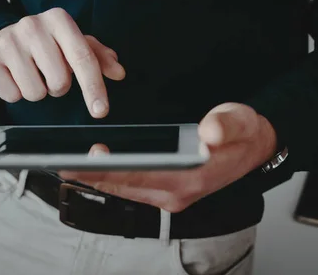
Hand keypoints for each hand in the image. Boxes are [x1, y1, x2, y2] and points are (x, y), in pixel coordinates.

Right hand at [0, 7, 125, 117]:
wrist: (2, 36)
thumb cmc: (46, 43)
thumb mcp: (73, 43)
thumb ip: (98, 57)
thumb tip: (118, 72)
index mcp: (59, 20)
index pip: (83, 58)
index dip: (94, 88)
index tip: (100, 111)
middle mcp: (32, 26)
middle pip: (60, 82)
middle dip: (58, 87)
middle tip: (49, 73)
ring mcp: (8, 41)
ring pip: (35, 92)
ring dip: (37, 91)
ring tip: (31, 74)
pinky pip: (12, 95)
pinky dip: (16, 93)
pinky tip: (14, 76)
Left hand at [60, 103, 277, 211]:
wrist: (257, 147)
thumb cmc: (246, 134)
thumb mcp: (241, 122)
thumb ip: (225, 125)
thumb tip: (209, 131)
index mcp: (190, 179)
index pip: (140, 176)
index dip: (109, 169)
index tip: (82, 161)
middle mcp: (177, 193)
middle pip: (125, 187)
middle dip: (91, 177)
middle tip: (60, 164)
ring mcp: (172, 195)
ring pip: (125, 191)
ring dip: (98, 180)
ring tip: (68, 167)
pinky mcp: (169, 191)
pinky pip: (133, 189)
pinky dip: (112, 179)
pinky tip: (96, 169)